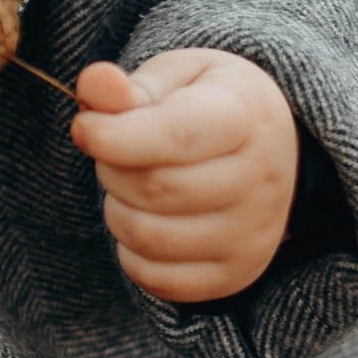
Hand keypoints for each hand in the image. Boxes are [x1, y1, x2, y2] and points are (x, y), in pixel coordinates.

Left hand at [70, 48, 297, 305]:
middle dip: (112, 169)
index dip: (114, 136)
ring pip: (150, 237)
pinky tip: (142, 220)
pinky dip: (131, 252)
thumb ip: (129, 86)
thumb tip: (92, 85)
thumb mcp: (176, 77)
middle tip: (112, 151)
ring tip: (128, 185)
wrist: (273, 148)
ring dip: (117, 210)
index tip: (84, 127)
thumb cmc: (209, 104)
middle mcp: (261, 180)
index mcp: (246, 117)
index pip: (175, 136)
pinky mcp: (236, 274)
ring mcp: (253, 234)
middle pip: (155, 188)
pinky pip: (159, 280)